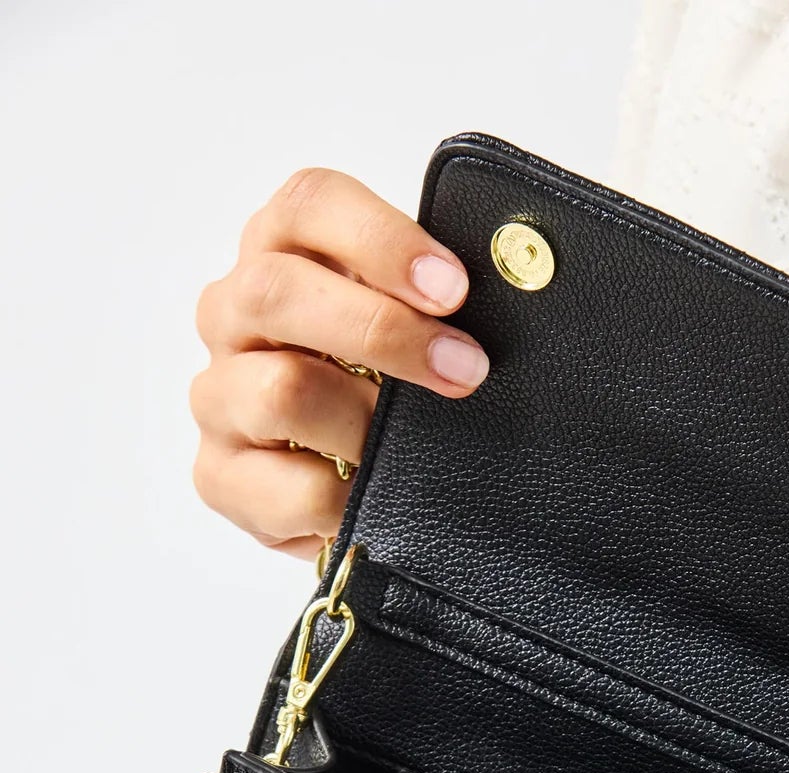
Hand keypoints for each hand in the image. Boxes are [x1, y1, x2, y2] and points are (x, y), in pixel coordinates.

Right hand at [191, 167, 487, 560]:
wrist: (344, 488)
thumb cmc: (389, 391)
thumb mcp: (415, 326)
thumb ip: (438, 298)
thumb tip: (516, 278)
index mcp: (283, 251)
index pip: (308, 204)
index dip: (382, 240)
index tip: (454, 288)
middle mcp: (233, 313)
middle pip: (278, 291)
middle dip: (383, 331)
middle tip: (465, 368)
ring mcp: (218, 396)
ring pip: (279, 391)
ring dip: (366, 422)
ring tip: (414, 447)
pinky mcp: (221, 477)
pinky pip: (287, 487)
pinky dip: (347, 498)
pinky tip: (374, 497)